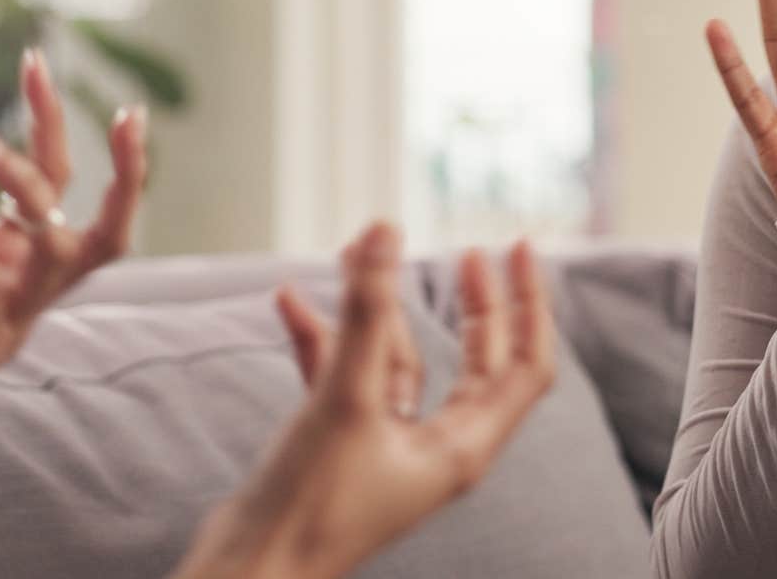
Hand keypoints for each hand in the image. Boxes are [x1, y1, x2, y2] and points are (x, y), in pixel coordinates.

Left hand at [0, 50, 147, 413]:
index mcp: (24, 256)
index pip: (59, 178)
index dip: (60, 123)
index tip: (38, 62)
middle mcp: (38, 282)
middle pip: (84, 206)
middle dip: (74, 139)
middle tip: (32, 76)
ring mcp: (21, 313)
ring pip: (61, 244)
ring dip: (27, 187)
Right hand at [174, 222, 556, 578]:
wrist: (247, 572)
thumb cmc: (310, 507)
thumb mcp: (346, 397)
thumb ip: (366, 312)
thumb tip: (385, 231)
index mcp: (463, 446)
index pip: (526, 364)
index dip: (529, 303)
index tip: (518, 248)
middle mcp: (435, 447)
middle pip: (477, 360)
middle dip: (473, 303)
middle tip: (468, 252)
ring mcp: (387, 446)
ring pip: (400, 361)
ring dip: (376, 309)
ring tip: (354, 251)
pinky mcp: (340, 445)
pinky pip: (344, 377)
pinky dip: (322, 339)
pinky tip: (289, 301)